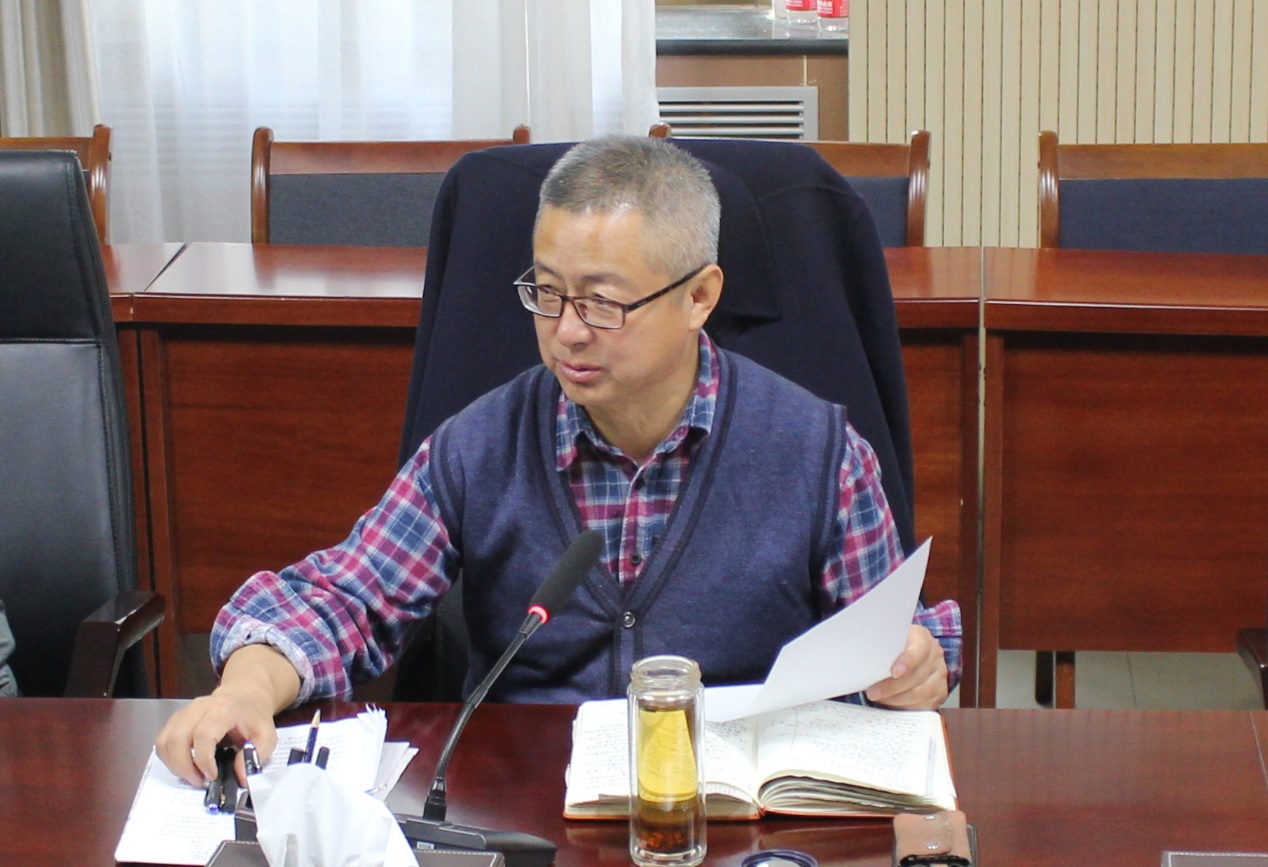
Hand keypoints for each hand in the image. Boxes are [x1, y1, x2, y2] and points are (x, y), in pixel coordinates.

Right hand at [154, 645, 299, 786]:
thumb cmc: (254, 717)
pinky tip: (185, 766)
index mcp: (224, 709)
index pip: (203, 734)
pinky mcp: (176, 718)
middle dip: (184, 766)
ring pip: (165, 740)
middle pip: (178, 738)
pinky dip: (169, 758)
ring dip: (174, 764)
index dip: (204, 760)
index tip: (212, 776)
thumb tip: (240, 777)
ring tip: (193, 776)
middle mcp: (200, 707)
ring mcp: (185, 711)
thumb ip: (256, 756)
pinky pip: (162, 741)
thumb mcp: (267, 736)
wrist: (245, 695)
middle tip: (199, 781)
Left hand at [864, 625, 948, 709]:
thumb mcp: (892, 639)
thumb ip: (883, 646)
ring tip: (878, 699)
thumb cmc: (899, 645)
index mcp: (923, 639)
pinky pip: (924, 705)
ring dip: (896, 699)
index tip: (894, 672)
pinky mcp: (940, 692)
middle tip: (873, 692)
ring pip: (920, 693)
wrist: (916, 651)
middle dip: (892, 687)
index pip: (917, 651)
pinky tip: (892, 705)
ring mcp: (939, 675)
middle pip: (916, 676)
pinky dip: (906, 706)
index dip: (907, 662)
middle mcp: (935, 657)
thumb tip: (863, 656)